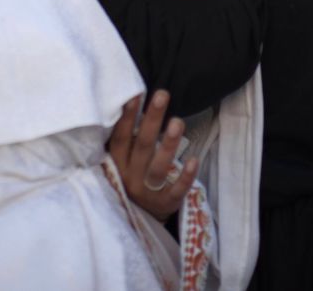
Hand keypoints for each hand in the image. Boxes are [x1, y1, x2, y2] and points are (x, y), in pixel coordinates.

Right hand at [107, 91, 197, 221]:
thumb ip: (128, 139)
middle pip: (142, 146)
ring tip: (178, 121)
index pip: (120, 138)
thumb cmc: (133, 177)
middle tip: (163, 94)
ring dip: (168, 144)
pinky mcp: (166, 204)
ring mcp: (147, 192)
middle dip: (152, 120)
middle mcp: (130, 177)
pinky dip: (185, 176)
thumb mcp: (123, 160)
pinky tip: (194, 160)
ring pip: (158, 168)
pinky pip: (176, 190)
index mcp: (117, 163)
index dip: (127, 117)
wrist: (139, 218)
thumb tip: (134, 100)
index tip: (136, 94)